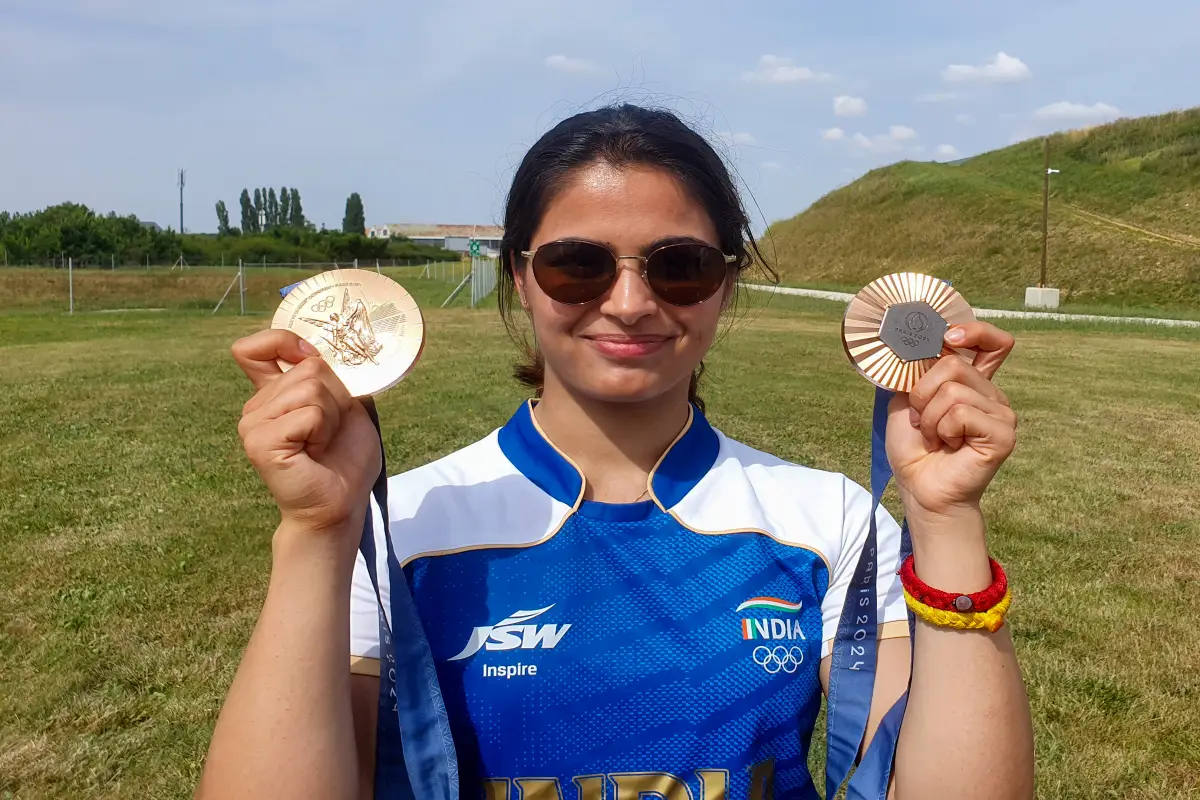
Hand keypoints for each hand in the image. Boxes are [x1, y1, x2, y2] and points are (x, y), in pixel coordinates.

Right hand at [232, 329, 380, 534]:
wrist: (341, 502)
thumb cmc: (345, 458)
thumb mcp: (345, 405)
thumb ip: (326, 375)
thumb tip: (313, 352)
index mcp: (273, 394)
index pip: (255, 348)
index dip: (283, 341)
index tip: (310, 357)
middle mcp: (257, 406)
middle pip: (308, 366)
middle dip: (336, 396)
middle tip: (330, 430)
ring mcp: (253, 423)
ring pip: (310, 387)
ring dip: (332, 415)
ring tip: (321, 442)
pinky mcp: (260, 441)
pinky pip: (309, 413)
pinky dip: (324, 430)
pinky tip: (314, 451)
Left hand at [886, 322, 1017, 520]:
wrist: (919, 488)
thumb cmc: (914, 447)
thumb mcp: (906, 401)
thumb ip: (917, 371)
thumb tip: (913, 343)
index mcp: (973, 383)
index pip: (993, 342)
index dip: (975, 331)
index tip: (948, 338)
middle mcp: (992, 394)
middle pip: (953, 365)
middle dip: (922, 394)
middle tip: (922, 420)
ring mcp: (1002, 414)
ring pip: (953, 392)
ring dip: (929, 418)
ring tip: (935, 438)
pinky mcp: (1003, 434)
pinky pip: (961, 413)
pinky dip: (942, 430)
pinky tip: (949, 446)